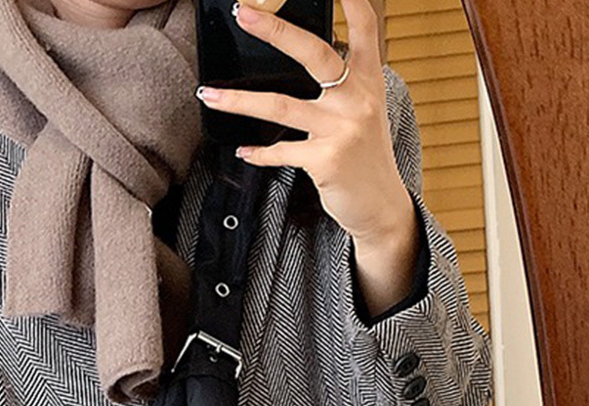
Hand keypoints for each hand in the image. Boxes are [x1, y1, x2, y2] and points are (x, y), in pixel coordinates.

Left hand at [195, 0, 413, 246]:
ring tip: (208, 94)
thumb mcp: (363, 110)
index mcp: (368, 79)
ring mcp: (341, 129)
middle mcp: (357, 99)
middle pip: (314, 53)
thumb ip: (341, 83)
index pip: (363, 25)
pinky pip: (281, 151)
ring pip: (280, 106)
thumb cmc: (364, 155)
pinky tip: (244, 151)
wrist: (379, 204)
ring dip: (238, 101)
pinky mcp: (325, 160)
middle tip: (242, 13)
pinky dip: (259, 153)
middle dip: (275, 29)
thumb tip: (298, 56)